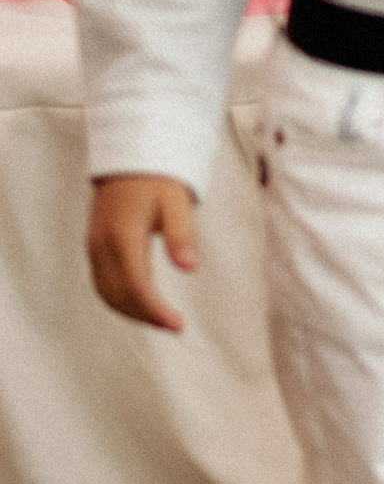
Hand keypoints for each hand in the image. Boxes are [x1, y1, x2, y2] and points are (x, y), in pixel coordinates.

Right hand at [87, 173, 197, 333]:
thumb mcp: (177, 201)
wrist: (129, 157)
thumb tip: (190, 269)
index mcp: (123, 235)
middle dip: (146, 316)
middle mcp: (103, 245)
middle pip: (119, 295)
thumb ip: (182, 234)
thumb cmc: (157, 178)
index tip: (178, 325)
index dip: (155, 310)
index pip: (137, 285)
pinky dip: (120, 300)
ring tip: (162, 319)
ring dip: (131, 312)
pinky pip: (102, 284)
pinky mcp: (94, 247)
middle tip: (175, 326)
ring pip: (106, 294)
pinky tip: (142, 303)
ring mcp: (95, 247)